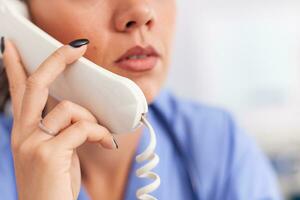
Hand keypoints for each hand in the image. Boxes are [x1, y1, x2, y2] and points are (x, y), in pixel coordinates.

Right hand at [2, 38, 117, 199]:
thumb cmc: (54, 185)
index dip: (15, 67)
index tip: (15, 47)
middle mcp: (22, 134)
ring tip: (102, 135)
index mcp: (23, 132)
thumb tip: (78, 112)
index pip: (17, 91)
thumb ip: (61, 130)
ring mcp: (33, 143)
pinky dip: (100, 133)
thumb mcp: (56, 152)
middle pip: (36, 85)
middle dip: (56, 61)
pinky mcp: (48, 154)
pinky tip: (107, 143)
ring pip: (69, 109)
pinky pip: (83, 128)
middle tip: (74, 48)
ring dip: (92, 119)